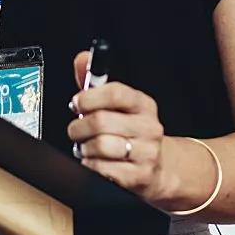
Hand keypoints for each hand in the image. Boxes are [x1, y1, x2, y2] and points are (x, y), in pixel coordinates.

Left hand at [67, 49, 170, 199]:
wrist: (158, 168)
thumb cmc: (131, 133)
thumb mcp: (118, 106)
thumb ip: (95, 83)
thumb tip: (82, 59)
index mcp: (143, 105)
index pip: (116, 93)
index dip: (89, 97)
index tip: (76, 103)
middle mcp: (148, 127)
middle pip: (102, 121)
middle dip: (79, 127)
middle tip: (76, 130)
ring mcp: (146, 152)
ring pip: (101, 145)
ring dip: (84, 148)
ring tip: (85, 147)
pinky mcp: (139, 176)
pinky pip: (103, 169)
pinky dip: (90, 165)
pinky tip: (93, 162)